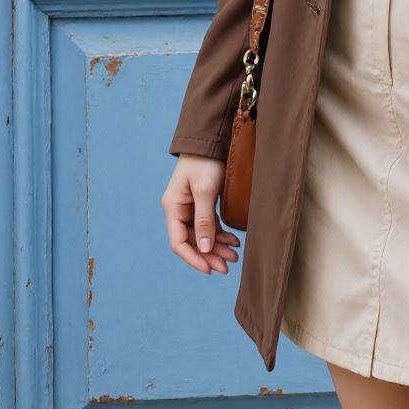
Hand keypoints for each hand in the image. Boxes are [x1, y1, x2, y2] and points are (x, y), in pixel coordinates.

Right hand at [161, 153, 241, 274]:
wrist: (212, 139)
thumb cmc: (204, 162)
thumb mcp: (205, 191)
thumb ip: (204, 220)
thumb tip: (205, 249)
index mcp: (173, 208)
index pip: (179, 242)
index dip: (194, 258)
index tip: (210, 269)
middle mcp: (180, 210)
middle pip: (192, 241)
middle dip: (210, 255)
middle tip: (228, 267)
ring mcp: (191, 207)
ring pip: (203, 235)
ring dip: (217, 247)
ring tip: (234, 256)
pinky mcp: (203, 203)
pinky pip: (210, 225)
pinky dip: (221, 235)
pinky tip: (234, 240)